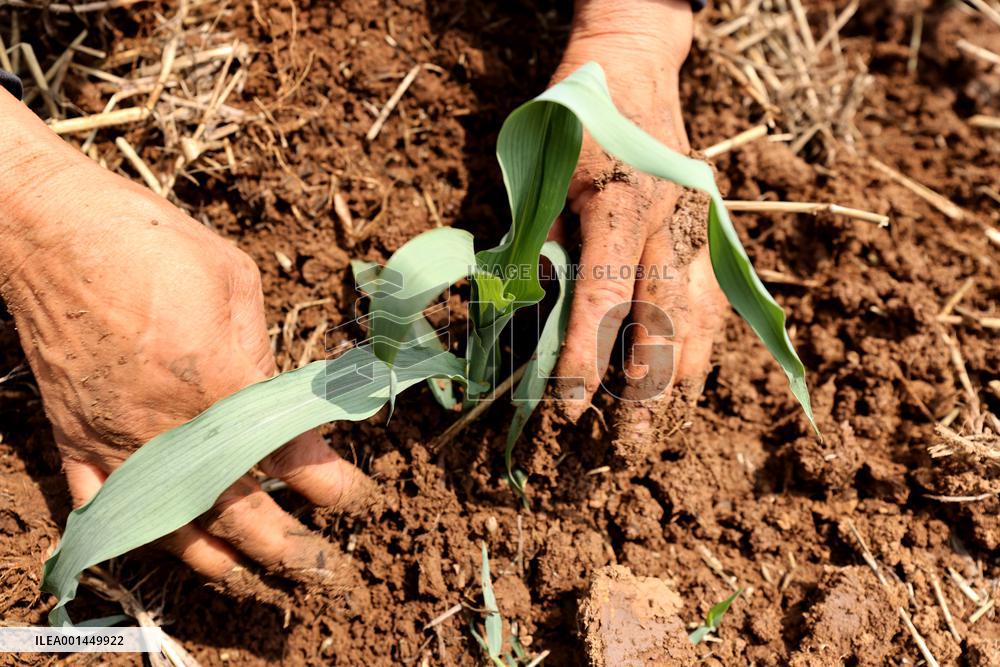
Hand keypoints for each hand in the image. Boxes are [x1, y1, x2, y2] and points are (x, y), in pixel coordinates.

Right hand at [0, 93, 371, 593]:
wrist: (48, 227)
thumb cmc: (148, 240)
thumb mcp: (232, 280)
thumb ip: (262, 353)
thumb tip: (286, 398)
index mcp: (218, 382)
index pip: (291, 456)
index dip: (333, 486)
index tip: (357, 499)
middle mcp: (168, 425)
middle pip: (237, 513)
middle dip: (287, 549)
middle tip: (323, 570)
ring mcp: (114, 438)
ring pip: (170, 526)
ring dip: (216, 558)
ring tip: (250, 575)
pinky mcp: (72, 434)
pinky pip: (101, 506)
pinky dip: (133, 535)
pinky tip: (162, 545)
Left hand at [549, 0, 727, 459]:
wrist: (634, 61)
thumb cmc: (576, 112)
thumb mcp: (542, 170)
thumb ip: (538, 240)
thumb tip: (526, 310)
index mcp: (620, 205)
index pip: (603, 301)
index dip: (584, 360)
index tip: (567, 410)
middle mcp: (669, 221)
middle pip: (664, 324)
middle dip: (643, 393)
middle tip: (622, 447)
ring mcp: (698, 225)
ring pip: (700, 319)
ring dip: (680, 380)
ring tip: (661, 430)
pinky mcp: (710, 227)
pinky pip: (713, 299)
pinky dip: (701, 346)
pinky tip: (690, 382)